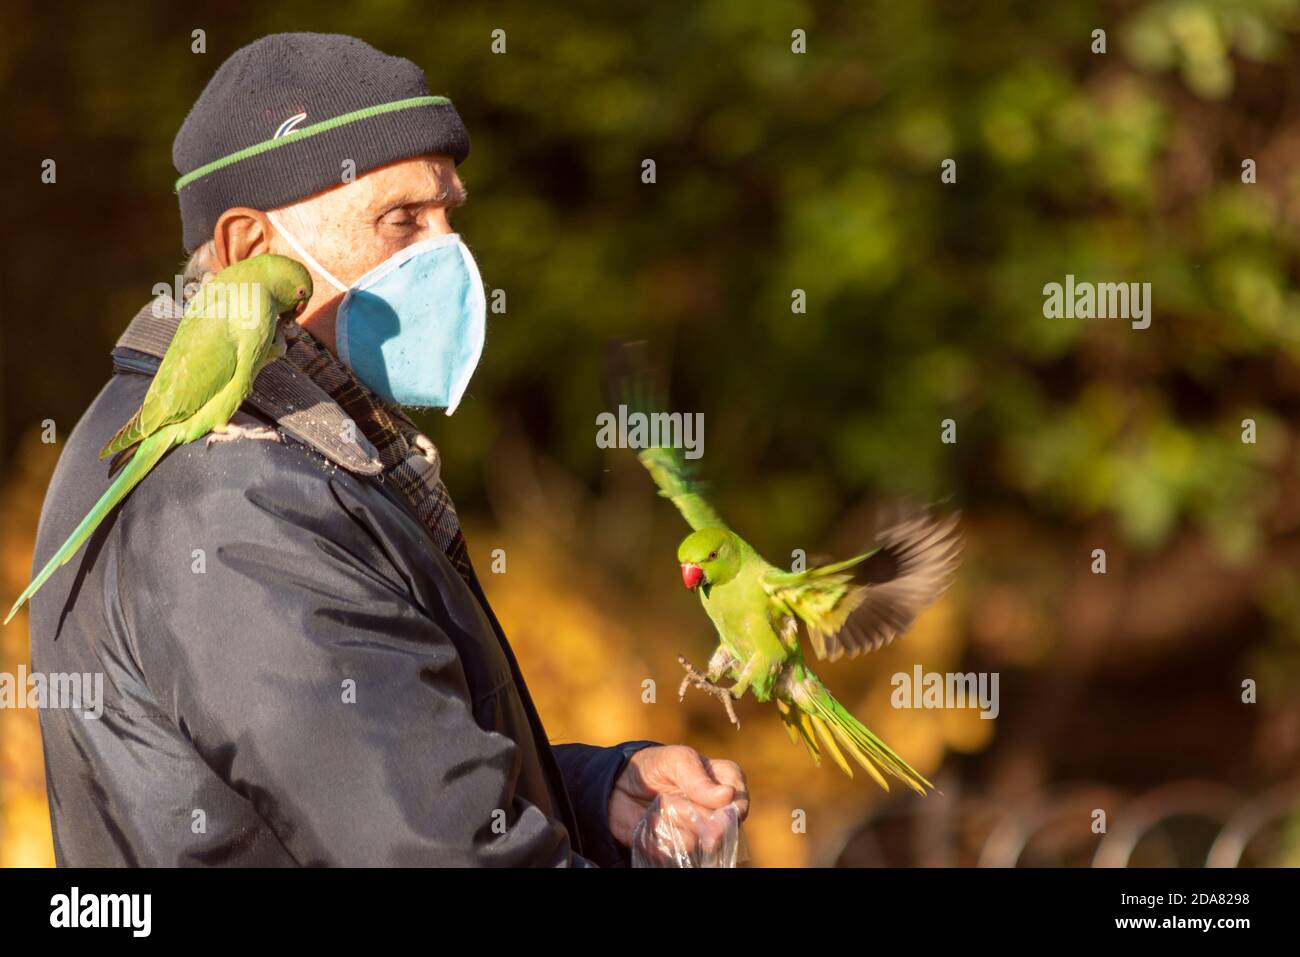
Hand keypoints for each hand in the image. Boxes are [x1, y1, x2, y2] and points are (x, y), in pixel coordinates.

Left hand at [608, 744, 747, 847]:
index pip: (739, 795)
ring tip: (662, 807)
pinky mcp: (678, 849)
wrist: (617, 787)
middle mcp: (714, 811)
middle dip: (702, 818)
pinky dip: (664, 840)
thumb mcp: (674, 760)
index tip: (726, 806)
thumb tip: (727, 795)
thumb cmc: (653, 766)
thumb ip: (698, 778)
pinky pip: (678, 852)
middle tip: (678, 804)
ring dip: (679, 826)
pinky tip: (654, 824)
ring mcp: (697, 832)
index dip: (737, 804)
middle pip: (723, 824)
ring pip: (701, 841)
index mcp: (721, 782)